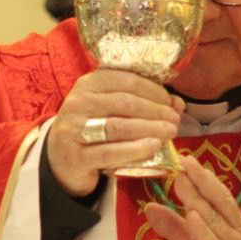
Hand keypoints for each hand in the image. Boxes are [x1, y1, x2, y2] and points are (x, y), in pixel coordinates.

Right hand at [47, 69, 182, 196]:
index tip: (172, 103)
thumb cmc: (94, 127)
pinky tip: (154, 147)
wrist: (61, 158)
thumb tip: (178, 104)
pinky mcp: (75, 156)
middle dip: (156, 111)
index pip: (127, 81)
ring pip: (118, 126)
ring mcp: (74, 129)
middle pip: (125, 103)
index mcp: (89, 83)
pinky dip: (135, 149)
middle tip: (175, 121)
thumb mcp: (113, 110)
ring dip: (150, 129)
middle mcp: (79, 102)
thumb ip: (143, 102)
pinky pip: (109, 152)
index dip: (154, 91)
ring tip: (170, 132)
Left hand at [143, 155, 240, 239]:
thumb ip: (174, 229)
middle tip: (183, 161)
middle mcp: (237, 235)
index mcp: (231, 227)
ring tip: (182, 182)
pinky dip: (204, 233)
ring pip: (217, 223)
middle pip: (220, 204)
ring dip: (199, 201)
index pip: (218, 198)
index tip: (184, 159)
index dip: (203, 178)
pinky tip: (192, 218)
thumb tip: (150, 206)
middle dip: (202, 182)